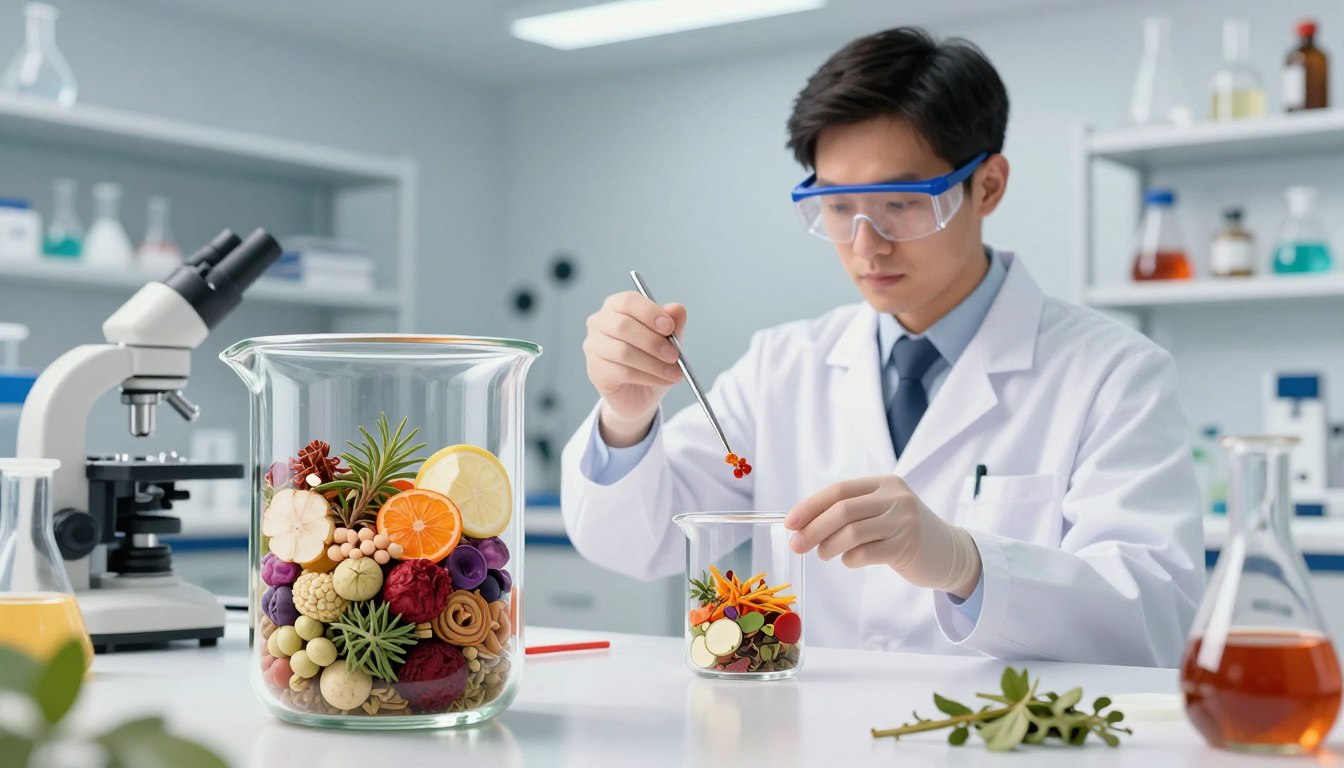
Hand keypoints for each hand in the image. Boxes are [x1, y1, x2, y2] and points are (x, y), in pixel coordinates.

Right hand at [583, 291, 687, 446]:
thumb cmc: (652, 359)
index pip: (628, 301)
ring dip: (653, 363)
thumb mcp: (668, 340)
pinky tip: (660, 380)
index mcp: (617, 306)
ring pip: (623, 352)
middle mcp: (599, 323)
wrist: (641, 393)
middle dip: (653, 342)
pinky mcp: (595, 370)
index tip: (669, 327)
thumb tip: (678, 309)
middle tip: (674, 356)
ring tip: (673, 373)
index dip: (649, 312)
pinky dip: (646, 376)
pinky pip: (622, 372)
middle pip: (623, 326)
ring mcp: (593, 347)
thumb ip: (674, 323)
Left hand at [784, 475, 981, 597]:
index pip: (838, 490)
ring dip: (828, 546)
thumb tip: (802, 522)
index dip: (810, 506)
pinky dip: (849, 559)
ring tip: (823, 555)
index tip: (790, 522)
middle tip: (797, 545)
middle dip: (813, 529)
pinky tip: (850, 561)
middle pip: (842, 510)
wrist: (950, 552)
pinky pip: (865, 553)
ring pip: (851, 532)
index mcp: (884, 483)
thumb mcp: (883, 510)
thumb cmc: (905, 532)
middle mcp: (895, 497)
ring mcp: (904, 521)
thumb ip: (851, 511)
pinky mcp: (908, 546)